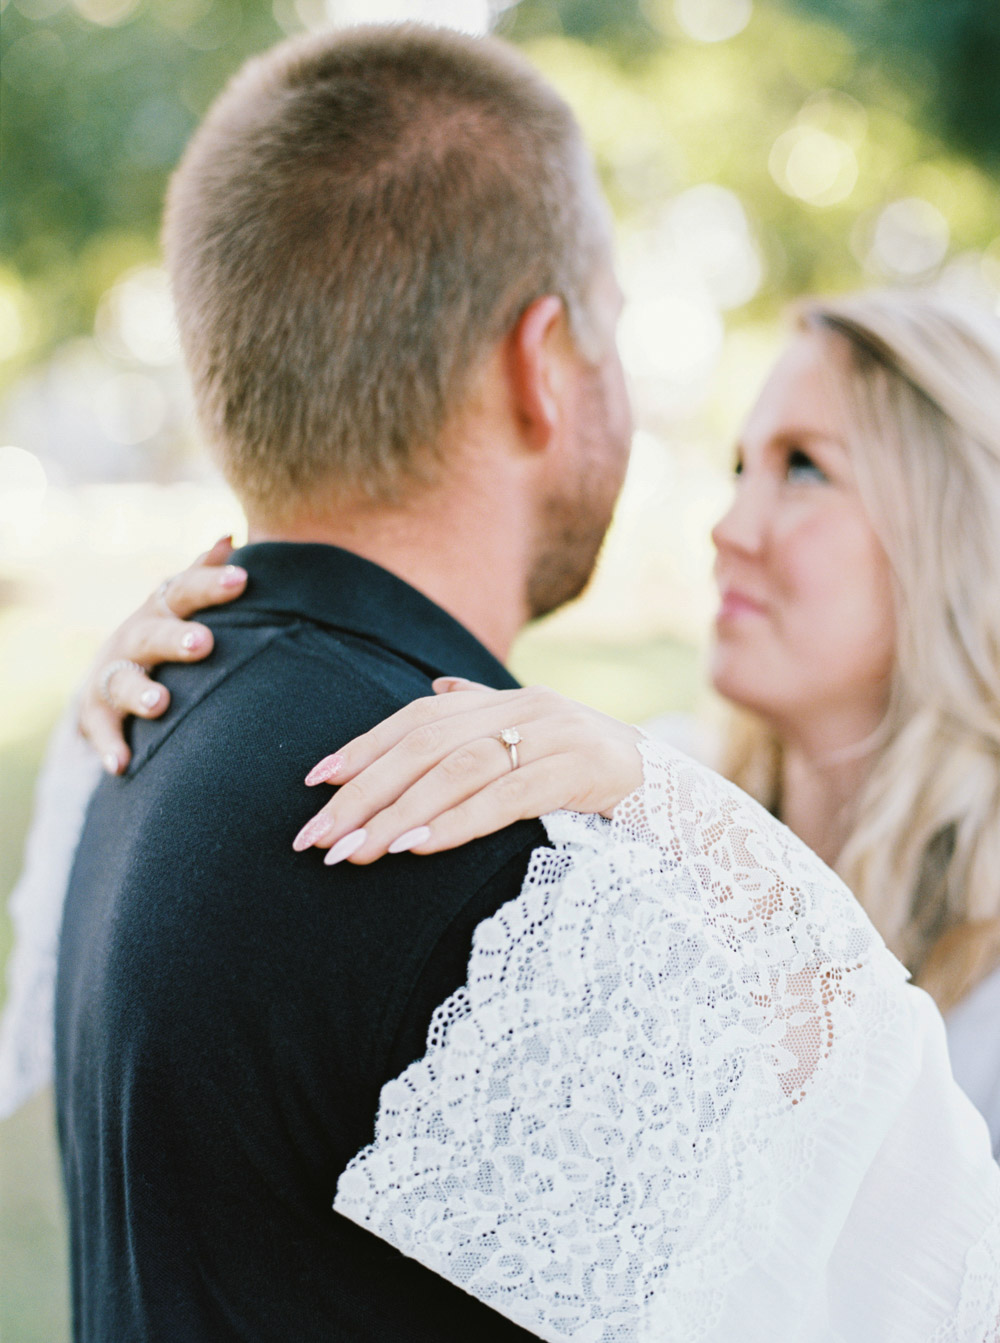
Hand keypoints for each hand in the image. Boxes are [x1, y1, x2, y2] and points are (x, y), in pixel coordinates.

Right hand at [79, 536, 247, 774]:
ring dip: (139, 692)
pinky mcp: (97, 713)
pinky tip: (121, 764)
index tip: (243, 579)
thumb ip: (203, 574)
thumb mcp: (179, 603)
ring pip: (122, 681)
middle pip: (153, 635)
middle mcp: (134, 638)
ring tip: (159, 703)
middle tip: (204, 643)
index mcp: (161, 610)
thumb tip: (231, 537)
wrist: (111, 673)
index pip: (184, 591)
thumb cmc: (165, 631)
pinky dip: (109, 746)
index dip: (210, 585)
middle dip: (176, 638)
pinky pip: (100, 731)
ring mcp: (112, 675)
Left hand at [292, 680, 642, 864]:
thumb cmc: (598, 773)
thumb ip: (486, 715)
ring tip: (356, 849)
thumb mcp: (540, 740)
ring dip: (398, 811)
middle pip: (426, 744)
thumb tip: (436, 687)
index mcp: (509, 700)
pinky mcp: (580, 769)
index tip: (316, 782)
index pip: (420, 717)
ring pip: (458, 768)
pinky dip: (454, 821)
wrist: (682, 796)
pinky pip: (505, 796)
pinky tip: (415, 847)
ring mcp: (555, 735)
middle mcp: (527, 708)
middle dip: (365, 791)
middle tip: (319, 835)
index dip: (366, 745)